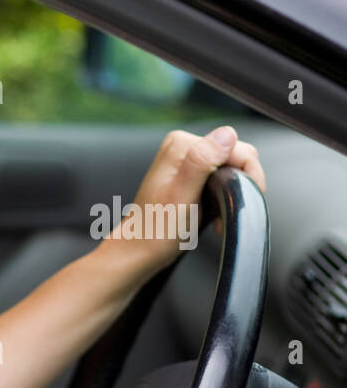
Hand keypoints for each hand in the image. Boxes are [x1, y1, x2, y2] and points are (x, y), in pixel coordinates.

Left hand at [97, 125, 266, 282]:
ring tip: (217, 215)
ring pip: (233, 169)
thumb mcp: (181, 196)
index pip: (237, 146)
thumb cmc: (155, 231)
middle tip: (226, 211)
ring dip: (232, 194)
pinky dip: (224, 197)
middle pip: (237, 156)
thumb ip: (201, 162)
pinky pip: (222, 179)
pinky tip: (214, 213)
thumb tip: (226, 135)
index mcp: (181, 145)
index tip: (239, 201)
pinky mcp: (191, 176)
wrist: (140, 252)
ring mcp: (187, 161)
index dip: (246, 175)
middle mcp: (183, 147)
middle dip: (239, 185)